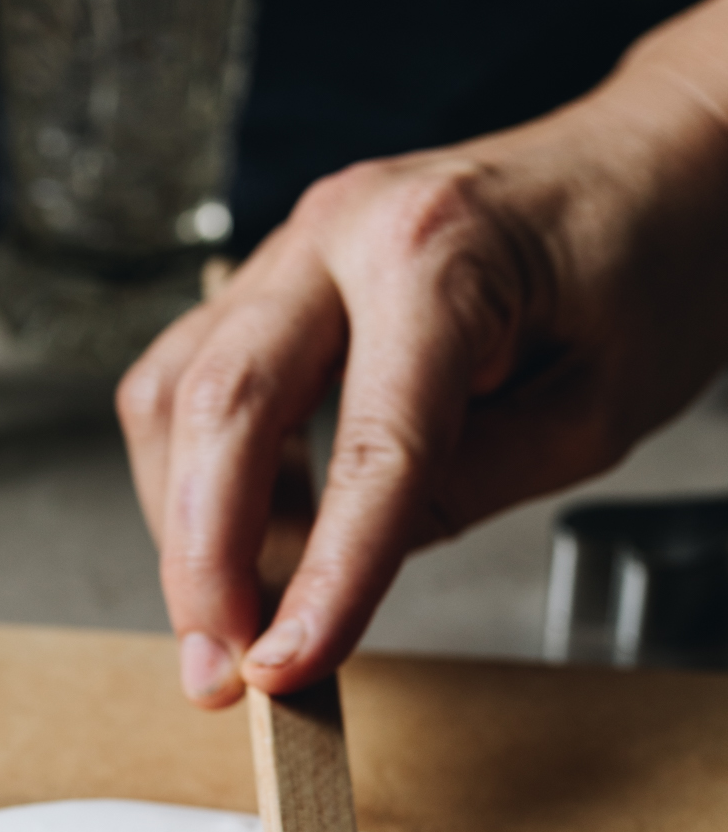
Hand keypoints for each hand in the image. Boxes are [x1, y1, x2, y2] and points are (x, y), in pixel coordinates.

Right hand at [117, 0, 727, 704]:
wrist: (657, 158)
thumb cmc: (647, 267)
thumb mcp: (590, 413)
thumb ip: (459, 491)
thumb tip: (336, 577)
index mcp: (441, 253)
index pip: (367, 449)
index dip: (322, 577)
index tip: (286, 669)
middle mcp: (343, 229)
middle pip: (221, 408)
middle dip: (204, 563)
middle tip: (218, 672)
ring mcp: (295, 244)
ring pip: (175, 393)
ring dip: (182, 527)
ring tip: (226, 620)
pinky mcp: (274, 275)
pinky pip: (189, 378)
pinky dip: (196, 478)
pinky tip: (240, 539)